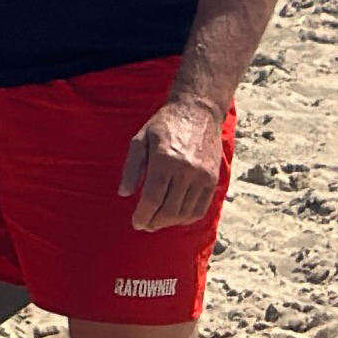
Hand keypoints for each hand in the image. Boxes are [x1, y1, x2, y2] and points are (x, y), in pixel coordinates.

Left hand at [117, 96, 230, 232]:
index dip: (143, 215)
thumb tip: (124, 194)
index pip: (152, 198)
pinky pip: (201, 207)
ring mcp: (202, 176)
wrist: (198, 111)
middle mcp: (186, 170)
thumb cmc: (164, 125)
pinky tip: (175, 217)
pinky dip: (187, 217)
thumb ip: (131, 168)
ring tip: (157, 222)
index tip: (136, 222)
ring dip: (170, 222)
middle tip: (145, 226)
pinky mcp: (213, 179)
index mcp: (165, 160)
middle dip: (154, 222)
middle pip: (169, 209)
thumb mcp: (140, 140)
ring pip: (185, 212)